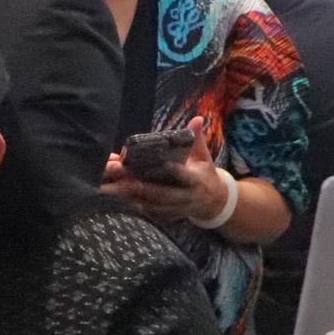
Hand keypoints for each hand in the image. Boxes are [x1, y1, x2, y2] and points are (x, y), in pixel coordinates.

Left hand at [102, 117, 226, 226]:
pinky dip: (138, 208)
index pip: (185, 176)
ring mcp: (178, 209)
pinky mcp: (169, 217)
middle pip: (165, 195)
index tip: (163, 164)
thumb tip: (197, 118)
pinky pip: (152, 214)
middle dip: (146, 189)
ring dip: (138, 199)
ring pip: (156, 206)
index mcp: (196, 180)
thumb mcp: (203, 156)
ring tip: (120, 190)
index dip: (175, 171)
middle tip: (129, 181)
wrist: (213, 201)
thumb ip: (197, 139)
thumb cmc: (203, 173)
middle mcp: (187, 196)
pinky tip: (124, 200)